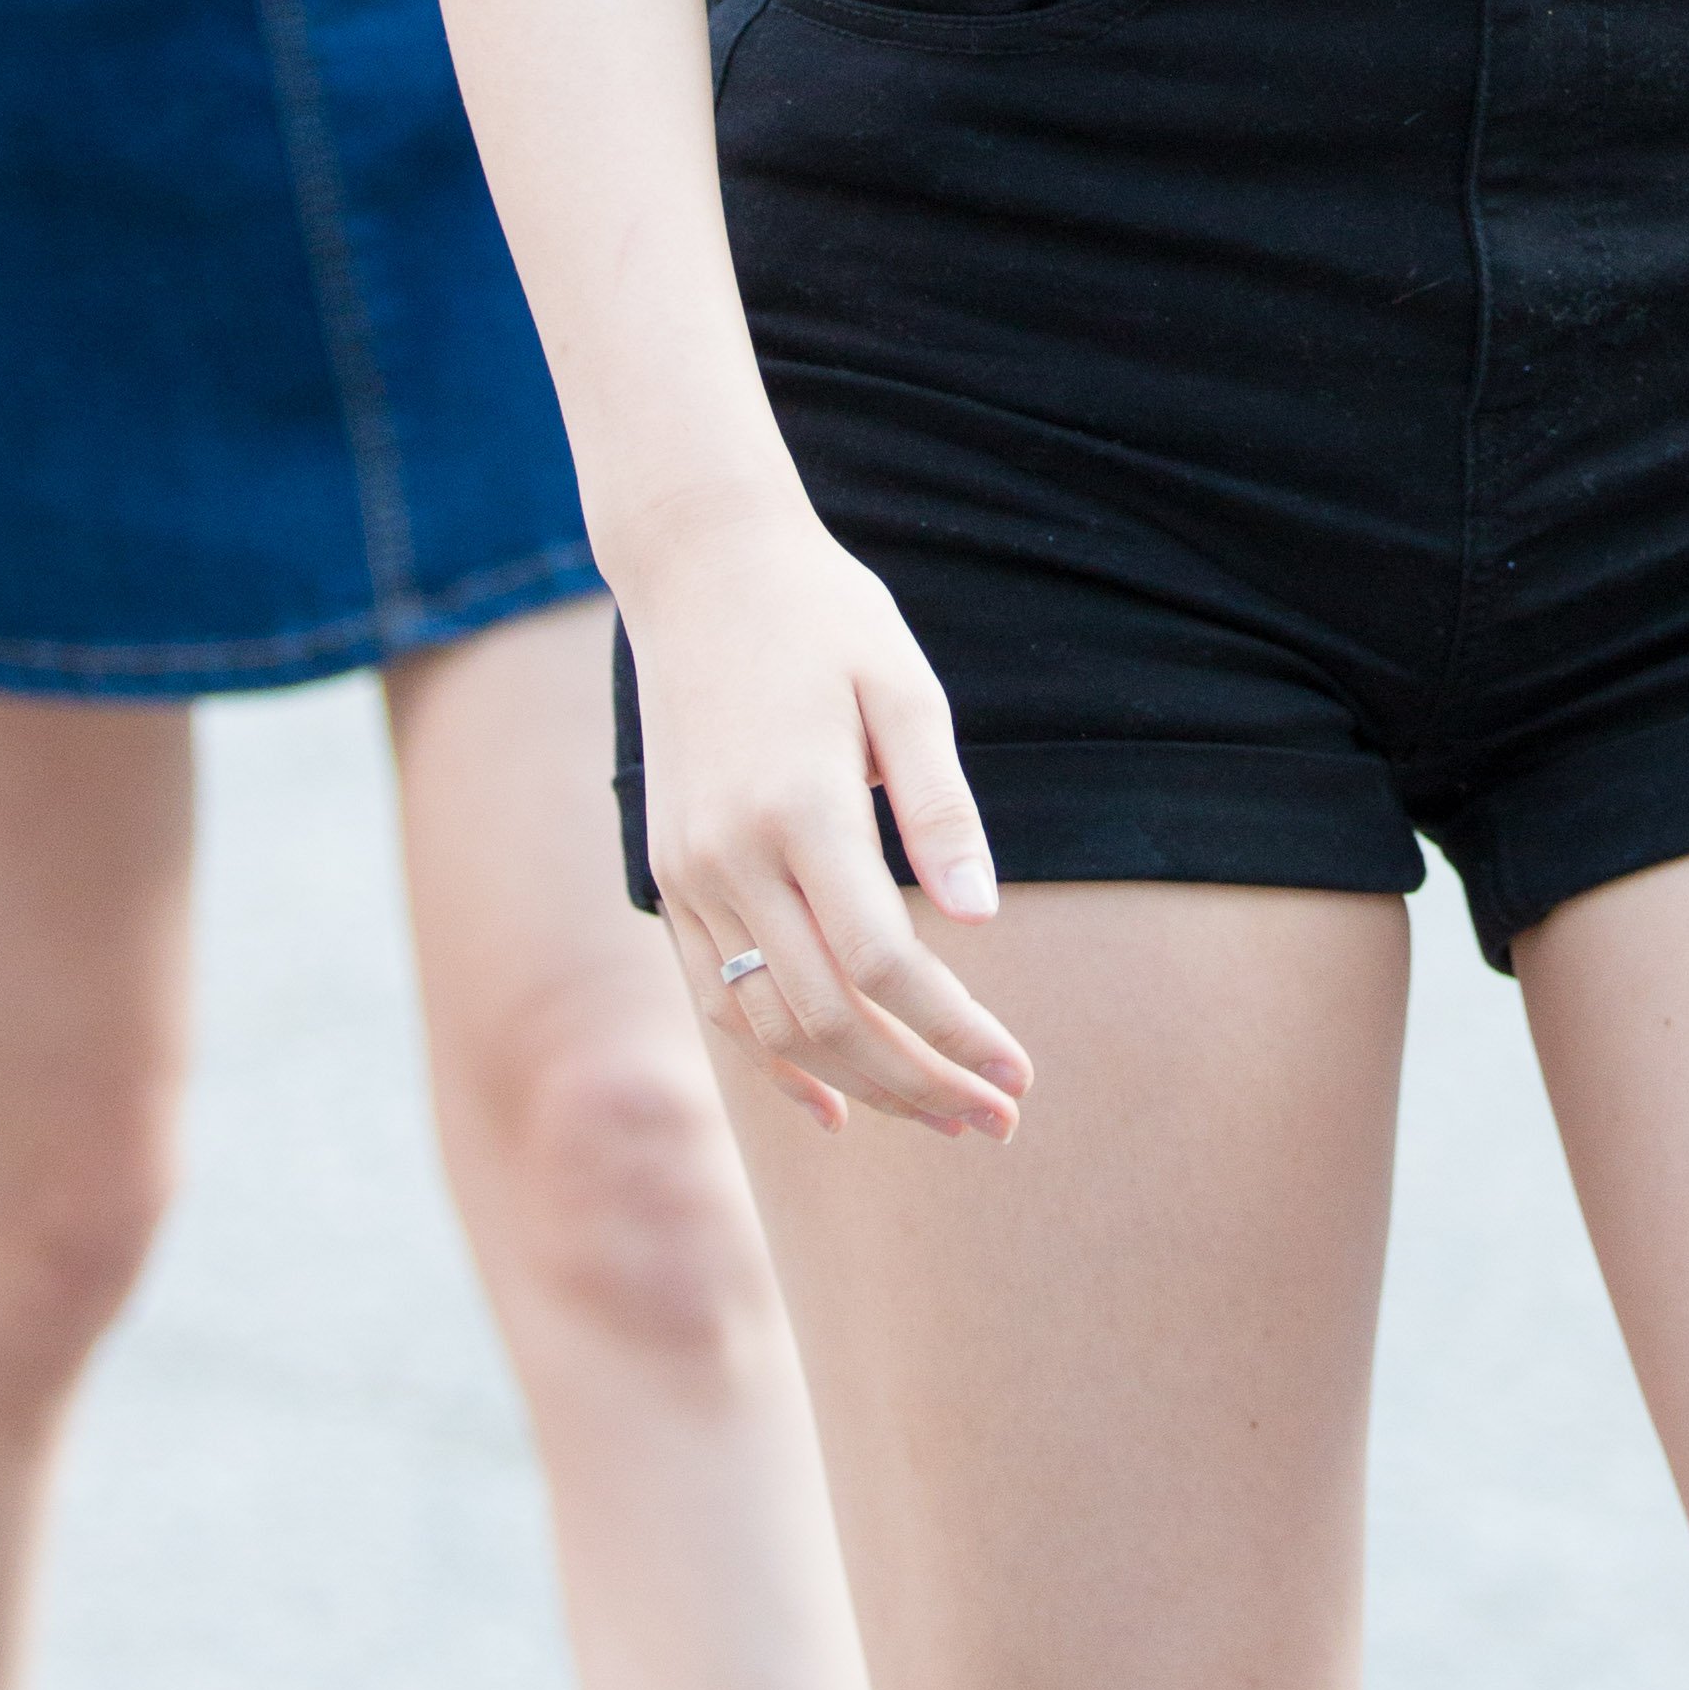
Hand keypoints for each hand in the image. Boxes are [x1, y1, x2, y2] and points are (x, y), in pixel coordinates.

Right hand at [626, 498, 1034, 1142]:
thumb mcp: (903, 686)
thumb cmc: (822, 616)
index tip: (1019, 1074)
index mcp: (800, 805)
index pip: (884, 965)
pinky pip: (714, 1000)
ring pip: (770, 1025)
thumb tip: (982, 919)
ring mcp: (689, 874)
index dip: (955, 1033)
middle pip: (829, 1016)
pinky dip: (771, 1065)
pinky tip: (830, 1109)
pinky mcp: (668, 879)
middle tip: (1001, 1122)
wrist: (699, 567)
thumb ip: (941, 806)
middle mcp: (732, 855)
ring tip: (943, 1116)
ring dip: (860, 1086)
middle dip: (920, 1083)